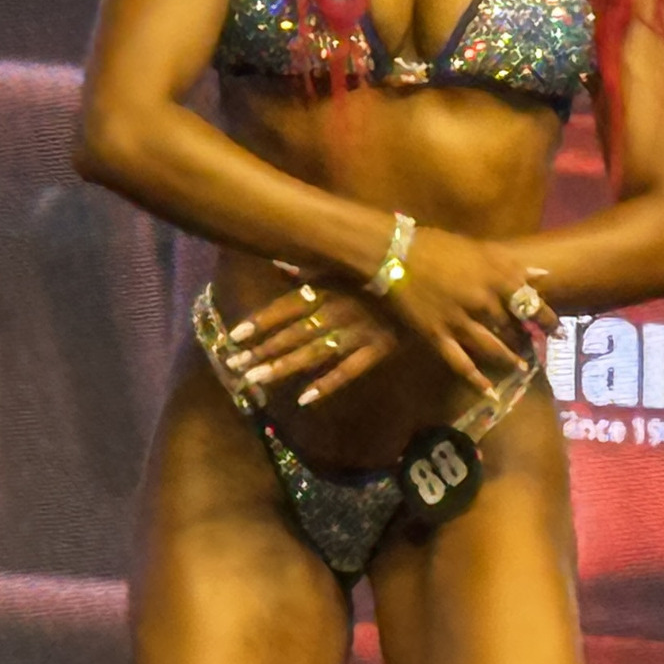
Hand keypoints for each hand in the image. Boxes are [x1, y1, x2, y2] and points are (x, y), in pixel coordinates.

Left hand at [218, 274, 398, 405]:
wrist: (428, 280)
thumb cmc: (383, 268)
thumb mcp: (346, 264)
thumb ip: (311, 268)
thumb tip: (278, 264)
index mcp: (328, 288)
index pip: (286, 306)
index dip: (261, 321)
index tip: (235, 336)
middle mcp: (336, 312)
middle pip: (293, 333)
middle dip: (263, 350)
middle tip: (235, 365)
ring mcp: (355, 333)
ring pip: (313, 354)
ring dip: (283, 367)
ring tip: (256, 381)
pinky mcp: (376, 350)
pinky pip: (349, 371)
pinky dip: (327, 385)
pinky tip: (304, 399)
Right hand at [373, 226, 542, 391]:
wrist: (394, 253)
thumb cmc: (437, 245)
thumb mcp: (479, 248)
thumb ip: (512, 265)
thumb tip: (544, 275)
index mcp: (495, 277)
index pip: (531, 304)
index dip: (546, 320)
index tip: (556, 330)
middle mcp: (483, 302)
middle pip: (512, 328)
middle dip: (525, 339)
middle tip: (534, 348)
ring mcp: (460, 322)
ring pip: (492, 348)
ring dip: (509, 360)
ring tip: (521, 369)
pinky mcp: (438, 336)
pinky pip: (460, 362)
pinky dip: (476, 379)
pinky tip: (489, 392)